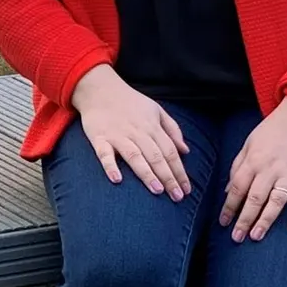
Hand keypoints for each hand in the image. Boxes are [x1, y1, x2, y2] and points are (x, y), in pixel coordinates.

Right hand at [70, 64, 190, 199]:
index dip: (179, 171)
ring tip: (157, 190)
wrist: (100, 89)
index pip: (170, 152)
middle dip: (169, 178)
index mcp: (152, 127)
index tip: (187, 189)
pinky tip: (117, 180)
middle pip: (156, 157)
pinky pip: (105, 154)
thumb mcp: (156, 110)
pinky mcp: (99, 138)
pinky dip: (110, 166)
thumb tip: (185, 150)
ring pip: (135, 157)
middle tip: (178, 197)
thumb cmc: (130, 102)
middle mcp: (137, 132)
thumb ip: (172, 129)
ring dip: (147, 174)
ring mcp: (118, 136)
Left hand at [220, 98, 286, 241]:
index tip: (223, 223)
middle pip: (254, 198)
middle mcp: (270, 168)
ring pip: (276, 201)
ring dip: (266, 220)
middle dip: (244, 219)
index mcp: (253, 160)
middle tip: (236, 238)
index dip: (229, 207)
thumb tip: (227, 191)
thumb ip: (238, 166)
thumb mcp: (249, 143)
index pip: (237, 188)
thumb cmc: (273, 129)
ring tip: (256, 236)